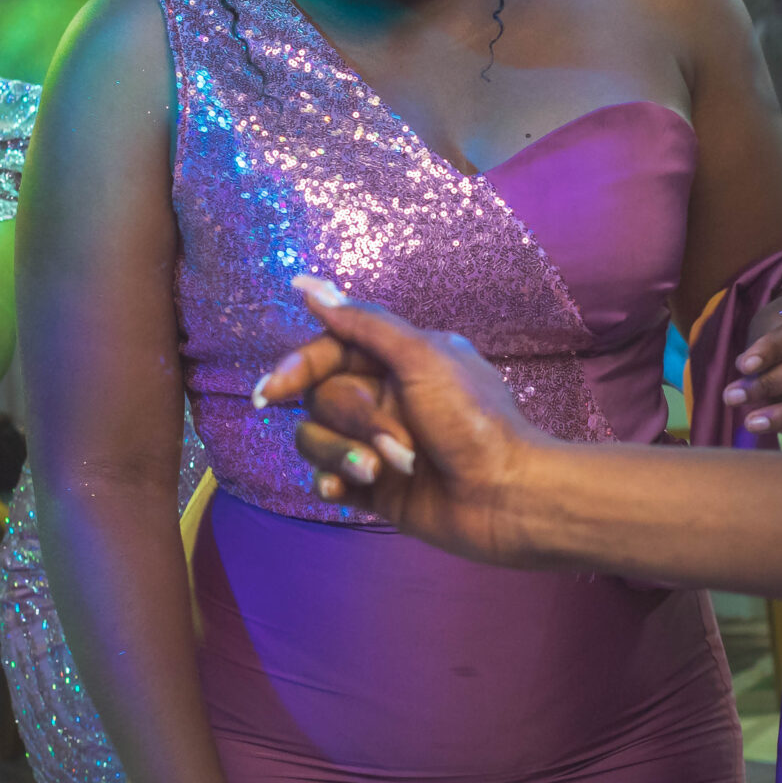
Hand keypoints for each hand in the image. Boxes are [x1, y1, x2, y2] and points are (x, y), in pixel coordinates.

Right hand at [254, 276, 541, 561]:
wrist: (507, 497)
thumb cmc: (474, 421)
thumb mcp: (421, 358)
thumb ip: (363, 323)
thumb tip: (307, 286)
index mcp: (396, 361)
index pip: (326, 351)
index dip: (298, 367)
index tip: (274, 390)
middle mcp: (382, 398)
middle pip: (320, 399)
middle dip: (354, 422)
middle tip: (398, 442)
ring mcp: (374, 444)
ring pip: (316, 439)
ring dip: (345, 455)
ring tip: (385, 471)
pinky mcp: (372, 488)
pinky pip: (325, 479)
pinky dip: (331, 482)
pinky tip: (344, 490)